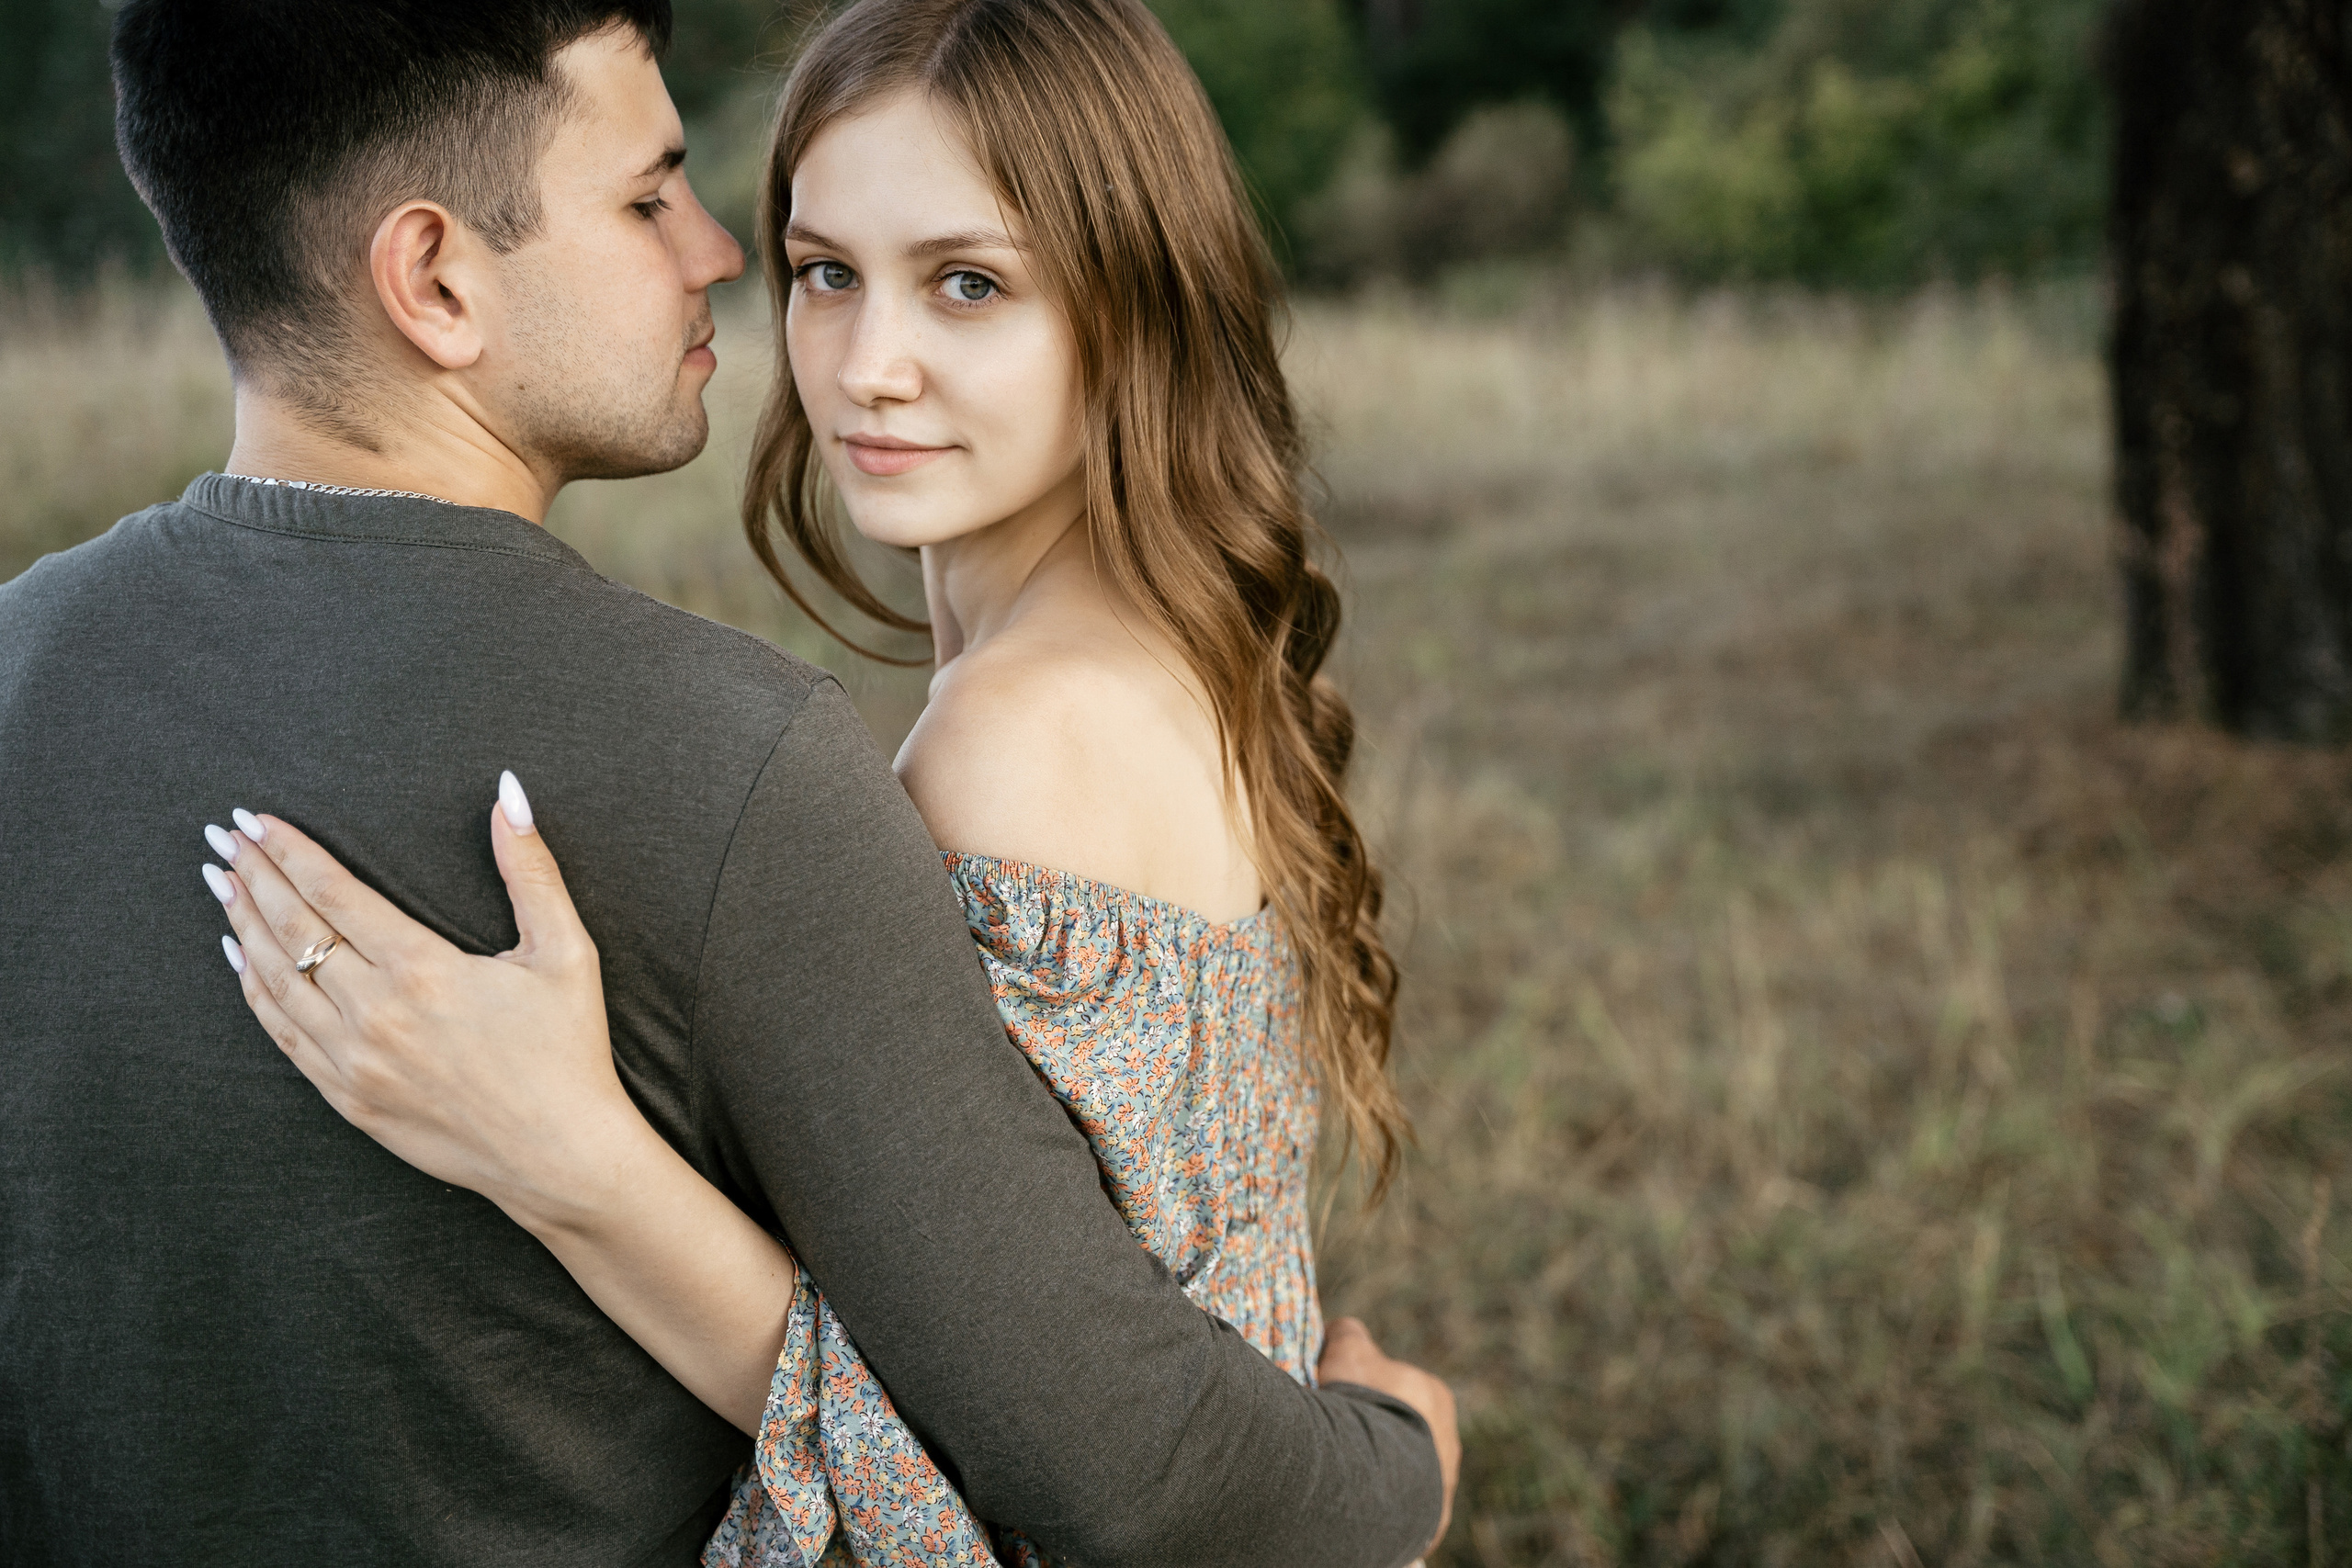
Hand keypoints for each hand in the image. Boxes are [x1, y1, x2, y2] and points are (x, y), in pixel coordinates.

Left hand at [202, 775, 651, 1230]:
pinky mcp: (348, 1098)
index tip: (257, 819)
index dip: (290, 852)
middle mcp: (376, 1014)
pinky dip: (254, 991)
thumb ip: (531, 870)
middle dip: (253, 876)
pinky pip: (282, 1035)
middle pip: (292, 929)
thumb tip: (508, 793)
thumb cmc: (568, 1051)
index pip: (334, 893)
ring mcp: (354, 1061)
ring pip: (277, 980)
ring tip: (222, 883)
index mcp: (423, 970)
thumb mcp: (566, 951)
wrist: (558, 1156)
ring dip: (243, 926)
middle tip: (223, 836)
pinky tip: (240, 958)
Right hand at [1318, 1316, 1459, 1556]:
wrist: (1373, 1473)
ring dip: (1378, 1472)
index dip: (1365, 1395)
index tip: (1340, 1404)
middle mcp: (1449, 1441)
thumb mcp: (1348, 1350)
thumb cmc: (1363, 1403)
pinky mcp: (1430, 1520)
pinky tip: (1354, 1500)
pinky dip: (1380, 1504)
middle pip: (1404, 1435)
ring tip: (1342, 1474)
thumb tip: (1341, 1331)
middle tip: (1338, 1442)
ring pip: (1405, 1474)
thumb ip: (1348, 1336)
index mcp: (1435, 1397)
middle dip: (1375, 1436)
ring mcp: (1442, 1484)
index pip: (1398, 1392)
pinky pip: (1401, 1509)